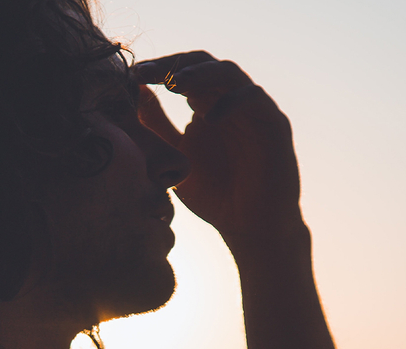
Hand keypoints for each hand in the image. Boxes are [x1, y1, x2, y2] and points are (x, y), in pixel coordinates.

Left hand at [134, 52, 304, 254]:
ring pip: (229, 73)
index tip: (132, 76)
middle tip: (147, 72)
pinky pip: (254, 99)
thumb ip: (157, 126)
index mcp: (206, 106)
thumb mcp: (174, 157)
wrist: (250, 228)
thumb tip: (136, 93)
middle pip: (203, 64)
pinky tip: (207, 117)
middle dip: (173, 65)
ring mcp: (252, 110)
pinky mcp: (273, 123)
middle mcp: (229, 102)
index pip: (182, 73)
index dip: (158, 69)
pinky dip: (231, 102)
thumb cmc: (215, 195)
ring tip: (174, 83)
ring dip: (200, 74)